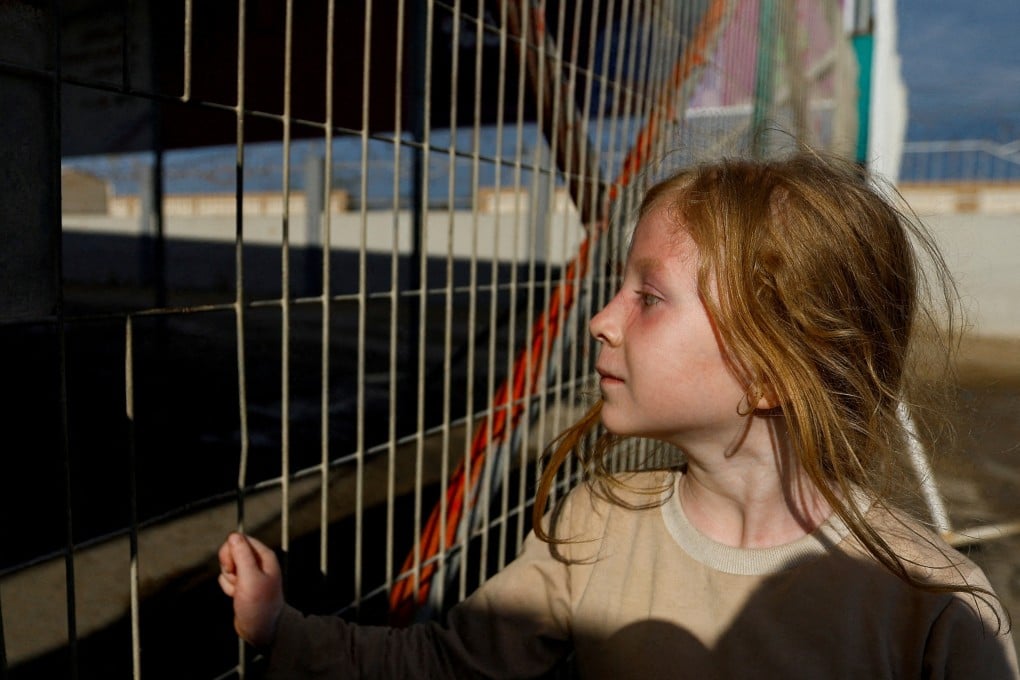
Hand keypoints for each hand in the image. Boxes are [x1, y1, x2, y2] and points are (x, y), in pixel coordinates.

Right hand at [218, 532, 284, 647]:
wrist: (261, 629)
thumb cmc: (260, 605)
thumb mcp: (250, 578)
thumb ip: (242, 555)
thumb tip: (233, 535)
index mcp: (263, 556)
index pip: (240, 539)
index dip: (231, 552)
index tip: (233, 567)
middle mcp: (257, 562)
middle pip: (232, 552)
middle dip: (229, 567)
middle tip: (237, 580)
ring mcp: (249, 574)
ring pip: (227, 567)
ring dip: (229, 580)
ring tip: (240, 591)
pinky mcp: (241, 584)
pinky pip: (226, 579)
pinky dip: (228, 588)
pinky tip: (236, 597)